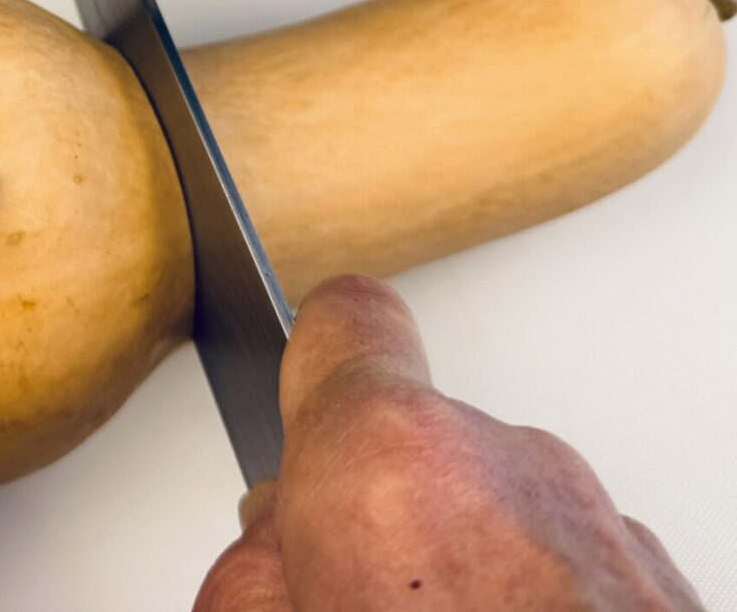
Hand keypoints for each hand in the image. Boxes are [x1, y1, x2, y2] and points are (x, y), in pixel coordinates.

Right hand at [195, 275, 701, 610]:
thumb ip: (251, 580)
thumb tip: (273, 543)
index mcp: (397, 471)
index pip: (345, 326)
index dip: (310, 356)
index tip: (297, 376)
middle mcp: (518, 473)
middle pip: (396, 448)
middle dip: (355, 520)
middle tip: (335, 605)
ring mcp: (603, 530)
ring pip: (485, 509)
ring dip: (443, 571)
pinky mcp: (659, 581)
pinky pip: (554, 559)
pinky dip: (518, 601)